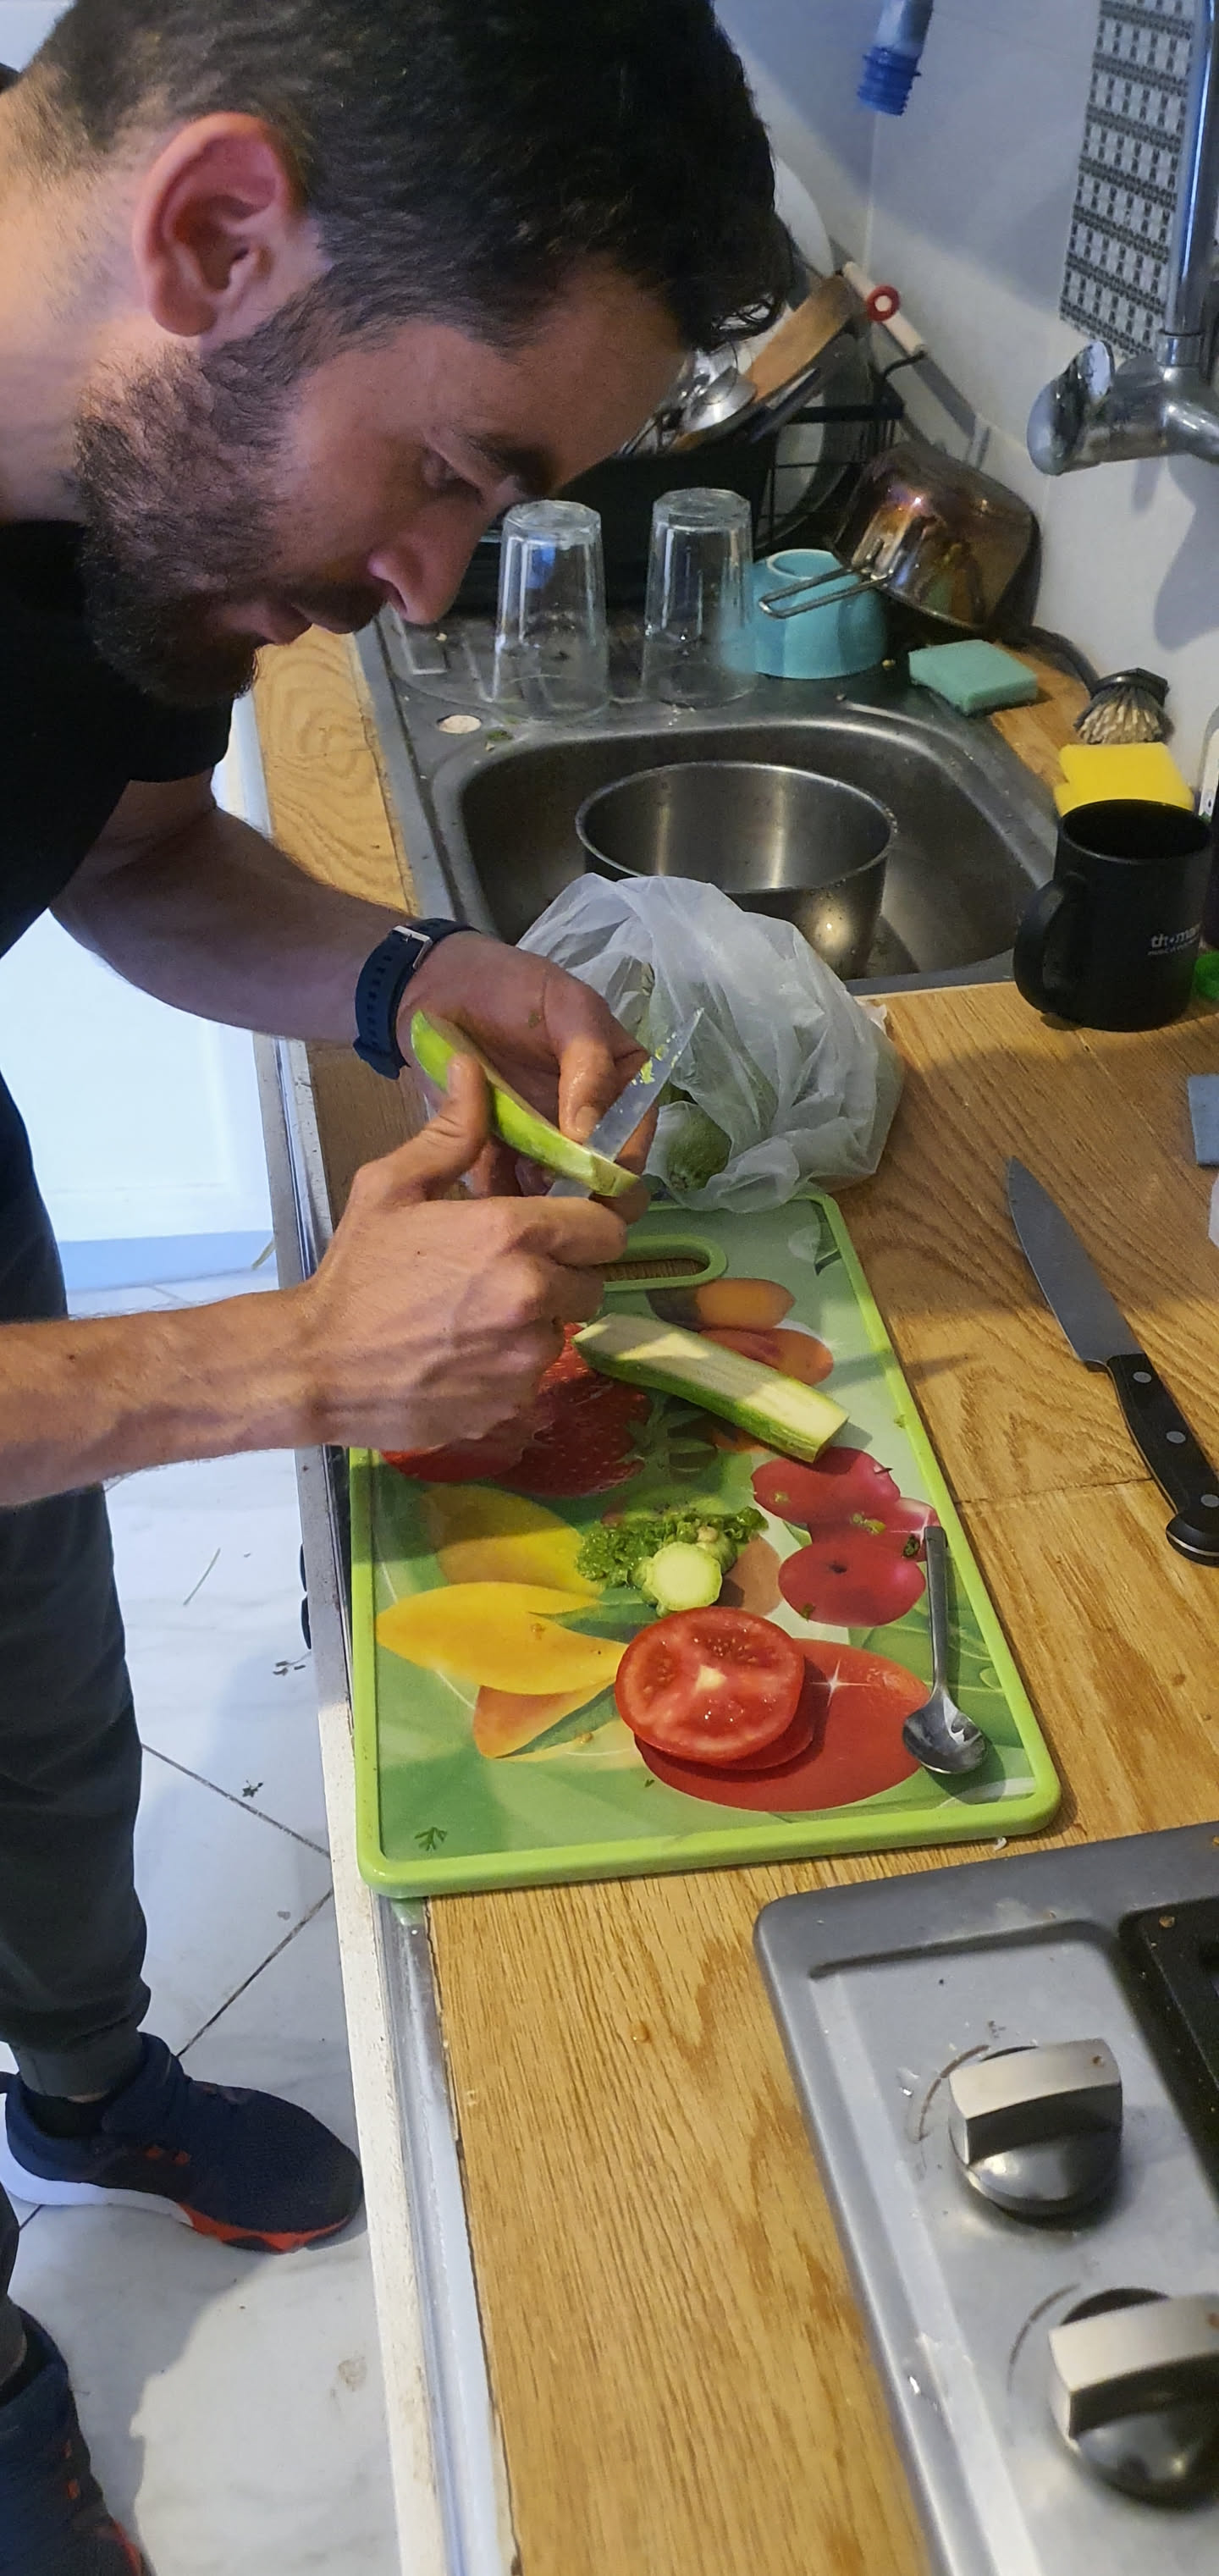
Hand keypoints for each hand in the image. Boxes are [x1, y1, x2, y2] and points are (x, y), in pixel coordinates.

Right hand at [295, 1057, 627, 1452]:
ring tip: (480, 1313)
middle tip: (516, 1270)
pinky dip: (512, 1366)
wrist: (316, 1366)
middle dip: (567, 1273)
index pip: (606, 1227)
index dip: (590, 1225)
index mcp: (511, 1235)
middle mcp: (532, 1296)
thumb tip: (473, 1068)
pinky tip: (465, 1354)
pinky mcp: (514, 1404)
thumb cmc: (355, 1272)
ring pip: (565, 1329)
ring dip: (538, 1321)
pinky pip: (535, 1376)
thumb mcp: (391, 1188)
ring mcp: (526, 1358)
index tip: (564, 1228)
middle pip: (595, 1282)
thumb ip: (451, 1131)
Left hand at [403, 932, 653, 1200]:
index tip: (601, 1179)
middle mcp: (588, 1118)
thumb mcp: (566, 1006)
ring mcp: (545, 1140)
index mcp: (618, 1081)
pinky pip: (508, 1189)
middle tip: (559, 1206)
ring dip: (542, 1206)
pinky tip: (486, 1206)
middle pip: (600, 1172)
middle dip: (584, 1195)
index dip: (624, 1158)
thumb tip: (591, 1134)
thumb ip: (589, 1062)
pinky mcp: (503, 1154)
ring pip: (556, 1191)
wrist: (435, 988)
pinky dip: (500, 1201)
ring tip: (519, 1210)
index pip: (636, 1130)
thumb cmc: (511, 986)